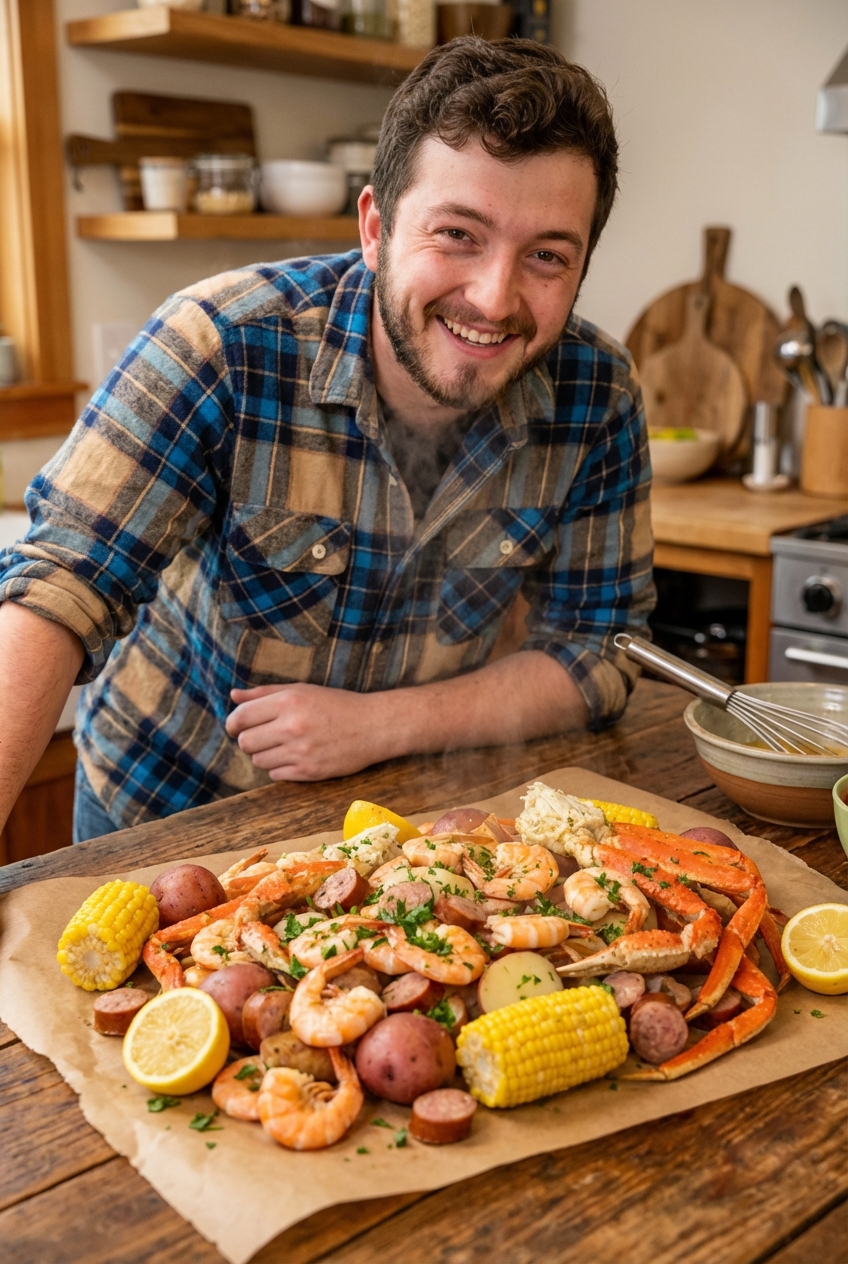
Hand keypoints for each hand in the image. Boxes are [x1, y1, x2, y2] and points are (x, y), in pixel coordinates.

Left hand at [225, 683, 390, 780]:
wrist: (373, 727)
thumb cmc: (336, 705)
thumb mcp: (301, 690)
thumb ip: (265, 693)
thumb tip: (233, 695)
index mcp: (289, 702)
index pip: (241, 717)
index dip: (233, 723)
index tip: (236, 726)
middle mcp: (292, 726)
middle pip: (245, 742)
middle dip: (248, 739)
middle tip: (262, 735)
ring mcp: (300, 752)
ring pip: (258, 760)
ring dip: (264, 753)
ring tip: (282, 745)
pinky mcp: (309, 772)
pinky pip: (275, 774)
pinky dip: (279, 767)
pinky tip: (294, 756)